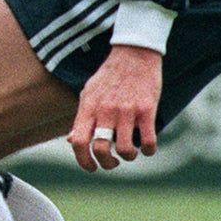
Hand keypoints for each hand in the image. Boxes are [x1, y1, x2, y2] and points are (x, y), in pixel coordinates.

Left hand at [67, 44, 161, 171]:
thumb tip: (71, 140)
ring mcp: (126, 111)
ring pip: (125, 149)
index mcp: (88, 107)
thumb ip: (81, 117)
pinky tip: (148, 147)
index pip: (78, 141)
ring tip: (131, 152)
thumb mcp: (88, 93)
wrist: (133, 53)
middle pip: (101, 149)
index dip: (82, 160)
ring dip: (129, 157)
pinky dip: (149, 150)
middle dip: (107, 164)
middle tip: (113, 162)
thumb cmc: (110, 76)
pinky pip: (148, 140)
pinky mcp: (146, 109)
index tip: (91, 167)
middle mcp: (105, 111)